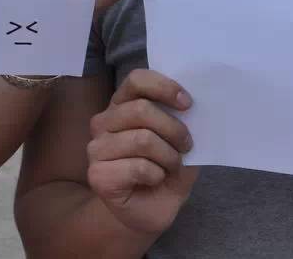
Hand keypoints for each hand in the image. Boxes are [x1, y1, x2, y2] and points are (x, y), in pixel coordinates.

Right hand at [87, 69, 198, 235]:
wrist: (149, 212)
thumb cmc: (164, 172)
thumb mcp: (180, 143)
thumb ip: (182, 122)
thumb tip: (195, 107)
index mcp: (123, 105)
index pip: (137, 80)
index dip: (164, 87)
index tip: (187, 104)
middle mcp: (104, 122)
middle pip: (141, 109)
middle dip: (173, 129)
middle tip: (186, 146)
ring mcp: (97, 148)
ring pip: (142, 139)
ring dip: (168, 156)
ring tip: (171, 166)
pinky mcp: (97, 174)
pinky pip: (138, 166)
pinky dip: (157, 174)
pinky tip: (154, 180)